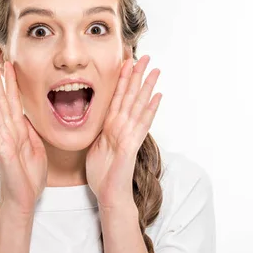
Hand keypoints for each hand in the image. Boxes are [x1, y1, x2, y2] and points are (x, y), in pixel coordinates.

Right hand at [0, 59, 47, 216]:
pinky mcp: (1, 151)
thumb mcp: (36, 147)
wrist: (24, 199)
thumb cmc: (29, 176)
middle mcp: (8, 131)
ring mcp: (3, 140)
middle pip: (0, 101)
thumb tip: (27, 114)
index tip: (8, 64)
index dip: (11, 82)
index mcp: (18, 129)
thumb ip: (30, 130)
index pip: (14, 101)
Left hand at [85, 55, 161, 210]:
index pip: (117, 98)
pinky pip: (141, 124)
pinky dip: (149, 110)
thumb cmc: (103, 174)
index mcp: (111, 126)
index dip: (121, 80)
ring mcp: (129, 135)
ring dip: (146, 87)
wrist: (109, 195)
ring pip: (138, 105)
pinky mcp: (131, 145)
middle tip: (145, 57)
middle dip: (137, 76)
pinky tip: (157, 96)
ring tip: (155, 69)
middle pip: (131, 97)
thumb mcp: (95, 146)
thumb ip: (99, 131)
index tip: (125, 62)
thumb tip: (96, 119)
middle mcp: (123, 127)